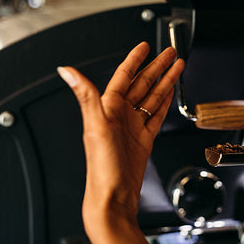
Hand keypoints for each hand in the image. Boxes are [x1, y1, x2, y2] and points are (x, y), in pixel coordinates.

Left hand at [57, 42, 184, 221]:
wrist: (113, 196)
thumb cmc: (102, 167)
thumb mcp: (95, 127)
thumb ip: (86, 96)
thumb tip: (66, 71)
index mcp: (108, 109)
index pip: (124, 76)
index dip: (135, 60)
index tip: (144, 47)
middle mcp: (120, 115)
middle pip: (142, 84)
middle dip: (157, 67)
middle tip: (171, 53)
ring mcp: (133, 127)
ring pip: (152, 97)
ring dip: (165, 82)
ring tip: (177, 68)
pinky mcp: (143, 139)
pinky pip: (156, 115)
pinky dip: (164, 103)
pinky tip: (170, 94)